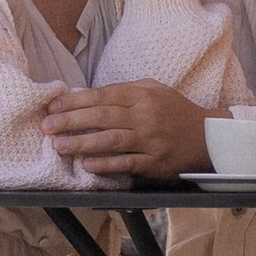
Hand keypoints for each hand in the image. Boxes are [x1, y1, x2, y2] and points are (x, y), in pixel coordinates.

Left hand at [40, 77, 212, 178]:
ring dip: (82, 143)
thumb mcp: (154, 90)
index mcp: (143, 94)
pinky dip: (106, 164)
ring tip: (59, 145)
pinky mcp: (154, 162)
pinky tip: (87, 164)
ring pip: (111, 140)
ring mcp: (150, 140)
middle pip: (102, 116)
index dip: (75, 101)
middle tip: (47, 126)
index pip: (102, 95)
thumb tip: (88, 96)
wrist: (208, 137)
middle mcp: (145, 115)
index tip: (53, 106)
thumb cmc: (175, 111)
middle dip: (71, 121)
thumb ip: (125, 91)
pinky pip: (126, 163)